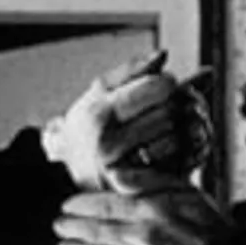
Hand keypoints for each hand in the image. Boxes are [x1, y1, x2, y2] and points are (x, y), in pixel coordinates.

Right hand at [45, 52, 211, 188]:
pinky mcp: (135, 189)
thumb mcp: (99, 93)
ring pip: (175, 139)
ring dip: (179, 130)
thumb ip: (132, 70)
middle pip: (170, 112)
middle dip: (175, 106)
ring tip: (167, 128)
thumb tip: (164, 54)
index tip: (163, 86)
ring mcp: (123, 169)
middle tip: (169, 107)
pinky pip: (173, 165)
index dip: (167, 83)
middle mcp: (109, 143)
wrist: (66, 173)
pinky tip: (167, 148)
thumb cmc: (87, 125)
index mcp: (101, 113)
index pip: (157, 88)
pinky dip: (177, 154)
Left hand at [53, 170, 230, 244]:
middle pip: (96, 233)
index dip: (80, 206)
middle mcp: (147, 240)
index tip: (68, 206)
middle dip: (72, 229)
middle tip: (59, 227)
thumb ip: (147, 180)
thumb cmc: (210, 227)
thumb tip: (114, 176)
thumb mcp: (185, 191)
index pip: (104, 205)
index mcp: (154, 211)